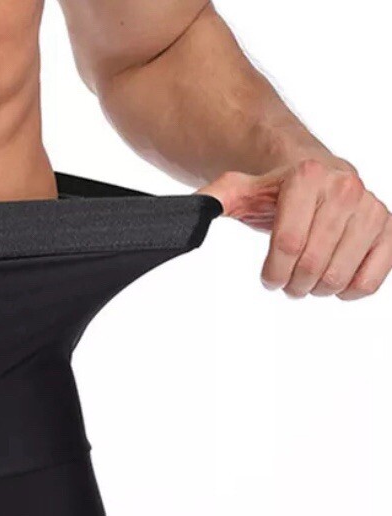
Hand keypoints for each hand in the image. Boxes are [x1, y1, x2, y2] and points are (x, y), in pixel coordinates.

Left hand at [200, 159, 390, 299]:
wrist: (318, 176)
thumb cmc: (276, 192)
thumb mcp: (241, 191)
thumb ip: (214, 199)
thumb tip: (191, 212)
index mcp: (307, 177)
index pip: (288, 244)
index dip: (273, 272)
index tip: (268, 277)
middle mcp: (344, 188)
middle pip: (311, 265)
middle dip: (291, 284)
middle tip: (287, 280)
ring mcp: (370, 208)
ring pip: (338, 277)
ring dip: (316, 290)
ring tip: (307, 278)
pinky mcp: (387, 229)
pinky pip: (371, 279)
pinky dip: (349, 292)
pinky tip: (335, 282)